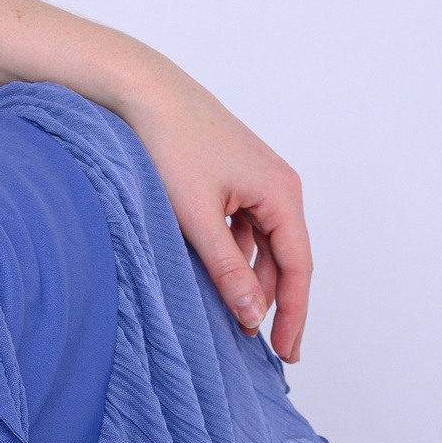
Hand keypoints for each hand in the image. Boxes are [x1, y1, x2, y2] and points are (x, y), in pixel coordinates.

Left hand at [123, 78, 311, 359]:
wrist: (143, 90)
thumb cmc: (170, 143)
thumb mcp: (197, 216)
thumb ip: (227, 269)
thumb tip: (253, 316)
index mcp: (282, 192)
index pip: (299, 267)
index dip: (294, 314)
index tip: (285, 352)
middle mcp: (279, 184)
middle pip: (286, 257)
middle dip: (273, 302)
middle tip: (261, 346)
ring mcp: (257, 178)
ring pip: (263, 243)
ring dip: (251, 278)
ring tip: (233, 316)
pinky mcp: (234, 175)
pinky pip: (245, 225)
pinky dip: (236, 253)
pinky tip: (215, 274)